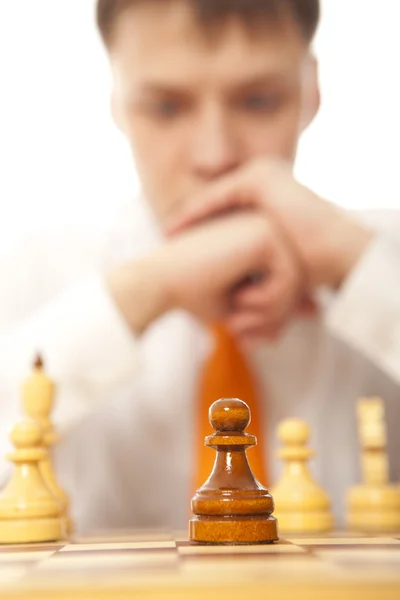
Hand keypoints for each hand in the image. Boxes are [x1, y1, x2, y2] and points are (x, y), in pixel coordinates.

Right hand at [107, 212, 305, 344]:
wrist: (161, 281)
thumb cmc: (193, 293)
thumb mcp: (243, 303)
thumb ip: (275, 303)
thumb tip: (314, 311)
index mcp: (259, 238)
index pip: (290, 280)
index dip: (280, 314)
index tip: (259, 338)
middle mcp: (266, 226)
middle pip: (299, 280)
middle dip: (278, 318)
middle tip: (251, 340)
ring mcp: (267, 226)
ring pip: (298, 280)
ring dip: (273, 314)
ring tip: (240, 324)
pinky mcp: (265, 234)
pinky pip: (289, 277)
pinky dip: (268, 300)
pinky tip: (240, 299)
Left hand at [167, 157, 373, 288]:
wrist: (335, 252)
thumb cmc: (311, 264)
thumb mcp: (274, 257)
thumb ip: (255, 257)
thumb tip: (238, 279)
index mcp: (269, 194)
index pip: (226, 210)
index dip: (201, 229)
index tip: (179, 247)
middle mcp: (264, 177)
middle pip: (217, 202)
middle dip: (191, 221)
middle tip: (166, 238)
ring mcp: (262, 173)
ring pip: (214, 199)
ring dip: (188, 217)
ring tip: (167, 234)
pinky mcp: (259, 177)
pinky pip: (218, 197)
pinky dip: (196, 213)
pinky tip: (177, 229)